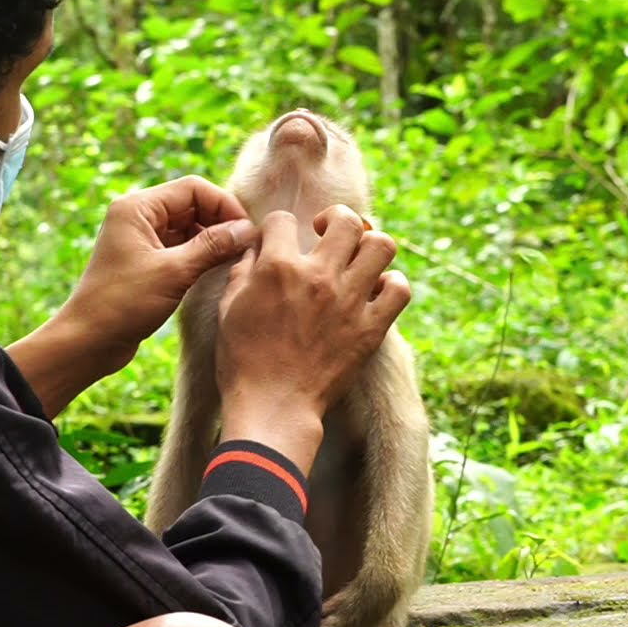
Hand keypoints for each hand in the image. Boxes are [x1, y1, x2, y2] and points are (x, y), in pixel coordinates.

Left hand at [56, 175, 257, 375]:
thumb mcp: (174, 272)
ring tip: (235, 258)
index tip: (246, 231)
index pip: (193, 189)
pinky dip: (201, 254)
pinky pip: (182, 247)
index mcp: (137, 208)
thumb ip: (212, 246)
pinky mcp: (147, 261)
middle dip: (220, 222)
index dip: (224, 205)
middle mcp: (138, 217)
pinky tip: (217, 269)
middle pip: (192, 205)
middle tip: (245, 246)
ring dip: (213, 239)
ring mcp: (142, 239)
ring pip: (189, 227)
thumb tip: (247, 230)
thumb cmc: (122, 304)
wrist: (88, 342)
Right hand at [215, 205, 411, 462]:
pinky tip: (374, 292)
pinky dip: (391, 284)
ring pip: (381, 244)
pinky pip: (399, 288)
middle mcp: (318, 276)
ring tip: (356, 260)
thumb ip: (243, 269)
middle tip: (327, 236)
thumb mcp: (228, 308)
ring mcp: (349, 301)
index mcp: (277, 268)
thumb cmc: (243, 361)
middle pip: (345, 220)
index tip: (279, 243)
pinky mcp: (371, 328)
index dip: (278, 228)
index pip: (283, 219)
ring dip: (369, 246)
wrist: (273, 407)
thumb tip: (256, 245)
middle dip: (334, 220)